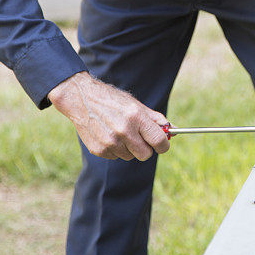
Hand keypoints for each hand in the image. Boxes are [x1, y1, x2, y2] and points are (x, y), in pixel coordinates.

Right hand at [48, 72, 169, 160]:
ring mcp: (110, 142)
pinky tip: (108, 134)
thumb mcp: (136, 105)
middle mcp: (123, 131)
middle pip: (146, 154)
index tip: (163, 144)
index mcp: (136, 117)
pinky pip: (116, 156)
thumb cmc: (113, 100)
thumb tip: (174, 130)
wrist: (81, 99)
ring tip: (120, 132)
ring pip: (130, 156)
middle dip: (147, 149)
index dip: (164, 145)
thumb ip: (156, 119)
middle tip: (141, 139)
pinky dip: (116, 149)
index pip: (158, 140)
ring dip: (129, 148)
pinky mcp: (99, 150)